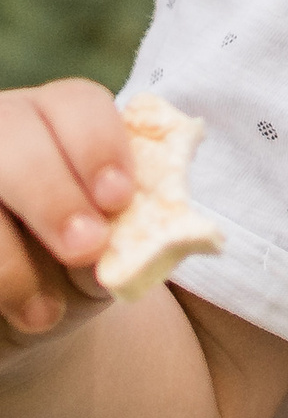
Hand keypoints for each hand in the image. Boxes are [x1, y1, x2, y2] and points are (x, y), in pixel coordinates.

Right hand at [0, 79, 133, 356]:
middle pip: (15, 138)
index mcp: (57, 120)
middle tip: (86, 249)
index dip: (97, 146)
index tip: (119, 199)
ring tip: (44, 314)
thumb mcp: (118, 245)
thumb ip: (135, 227)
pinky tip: (5, 314)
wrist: (33, 313)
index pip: (76, 104)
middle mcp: (2, 134)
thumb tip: (144, 238)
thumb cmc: (85, 265)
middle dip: (51, 195)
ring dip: (10, 261)